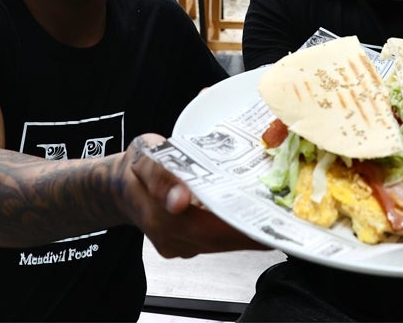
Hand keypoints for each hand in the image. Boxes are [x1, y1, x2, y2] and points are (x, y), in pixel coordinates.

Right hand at [124, 134, 264, 257]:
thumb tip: (179, 200)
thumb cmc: (136, 166)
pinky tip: (251, 216)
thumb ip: (161, 174)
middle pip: (219, 241)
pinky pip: (213, 242)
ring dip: (246, 232)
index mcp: (159, 217)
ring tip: (275, 217)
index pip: (206, 229)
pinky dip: (233, 230)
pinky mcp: (185, 246)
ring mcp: (178, 246)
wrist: (119, 187)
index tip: (266, 224)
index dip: (238, 229)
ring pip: (218, 244)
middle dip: (251, 232)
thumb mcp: (144, 155)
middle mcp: (170, 238)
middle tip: (283, 220)